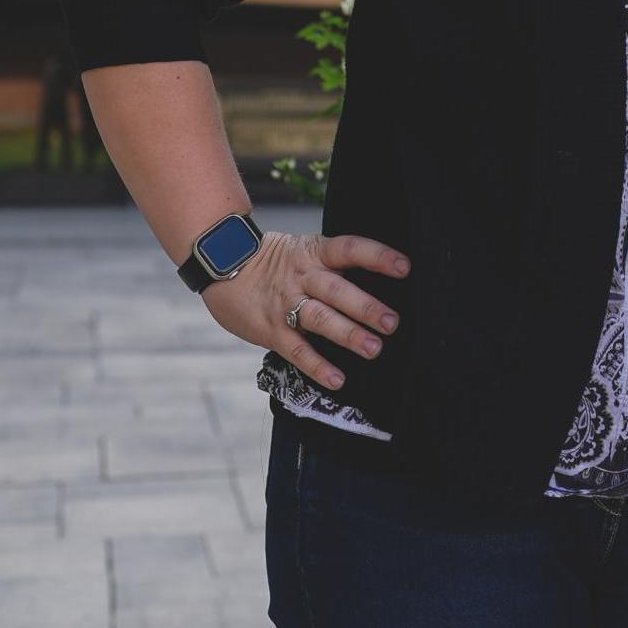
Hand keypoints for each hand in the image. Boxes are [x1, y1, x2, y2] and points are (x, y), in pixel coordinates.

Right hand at [199, 231, 409, 391]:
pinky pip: (297, 350)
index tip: (404, 267)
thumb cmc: (274, 260)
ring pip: (320, 319)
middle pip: (338, 290)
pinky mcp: (271, 330)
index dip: (377, 257)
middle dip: (366, 307)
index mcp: (314, 252)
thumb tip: (375, 278)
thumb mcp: (304, 249)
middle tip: (392, 322)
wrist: (222, 264)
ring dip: (349, 335)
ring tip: (374, 349)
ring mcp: (285, 303)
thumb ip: (332, 264)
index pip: (350, 249)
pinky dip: (317, 366)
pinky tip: (338, 379)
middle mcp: (302, 276)